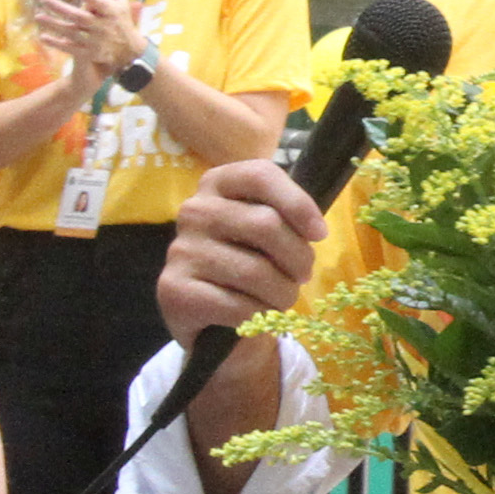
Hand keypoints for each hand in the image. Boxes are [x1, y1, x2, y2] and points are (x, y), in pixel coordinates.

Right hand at [159, 156, 329, 347]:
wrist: (205, 315)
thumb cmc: (245, 262)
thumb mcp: (263, 231)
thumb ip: (286, 216)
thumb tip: (315, 230)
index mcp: (217, 184)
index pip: (261, 176)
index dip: (298, 204)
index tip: (319, 234)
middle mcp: (194, 211)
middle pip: (265, 224)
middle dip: (298, 258)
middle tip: (302, 276)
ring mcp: (181, 250)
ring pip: (256, 271)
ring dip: (283, 293)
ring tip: (281, 299)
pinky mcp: (175, 290)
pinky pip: (238, 306)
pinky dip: (259, 316)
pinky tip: (255, 317)